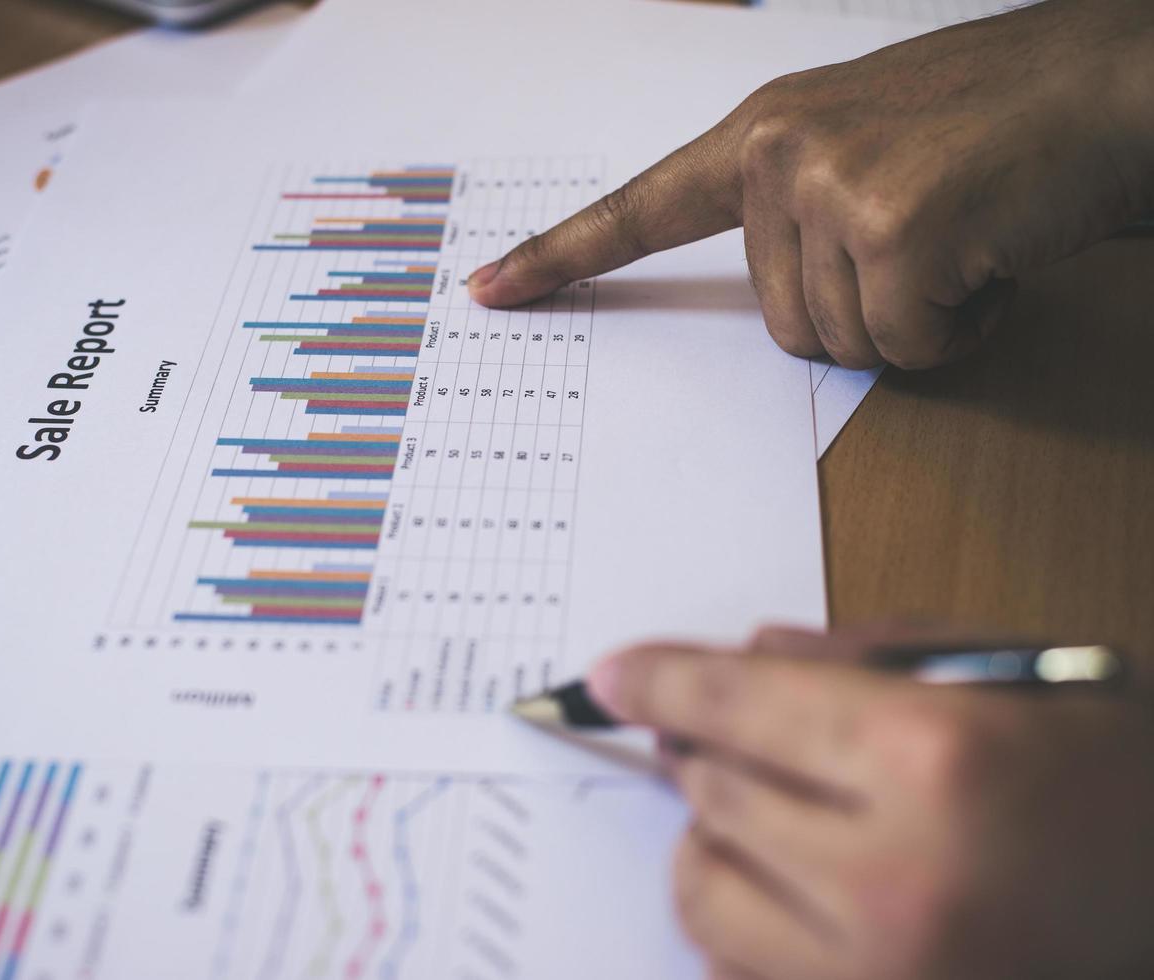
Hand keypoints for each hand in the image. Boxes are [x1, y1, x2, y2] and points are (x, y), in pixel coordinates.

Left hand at [468, 0, 1153, 369]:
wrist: (1118, 83)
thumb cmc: (1003, 121)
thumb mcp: (871, 146)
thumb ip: (801, 212)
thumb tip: (786, 309)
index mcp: (761, 132)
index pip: (640, 209)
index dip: (562, 259)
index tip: (488, 292)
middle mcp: (777, 152)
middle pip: (777, 325)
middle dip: (865, 311)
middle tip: (934, 238)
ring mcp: (827, 185)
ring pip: (839, 342)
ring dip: (917, 316)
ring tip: (967, 235)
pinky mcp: (890, 227)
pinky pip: (904, 346)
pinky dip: (961, 325)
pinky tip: (992, 252)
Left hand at [585, 626, 1153, 979]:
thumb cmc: (1119, 777)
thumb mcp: (1015, 676)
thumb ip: (869, 656)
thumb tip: (752, 654)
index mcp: (931, 757)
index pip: (738, 704)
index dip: (661, 680)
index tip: (611, 677)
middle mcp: (893, 873)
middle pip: (712, 792)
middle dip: (696, 749)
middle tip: (706, 731)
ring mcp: (881, 970)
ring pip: (705, 891)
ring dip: (709, 839)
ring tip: (756, 815)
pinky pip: (737, 972)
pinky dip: (736, 923)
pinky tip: (779, 890)